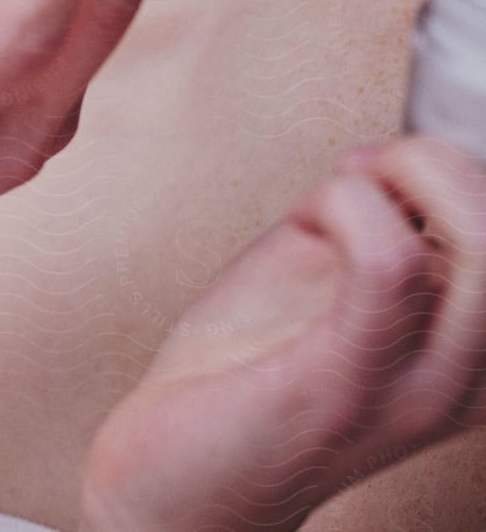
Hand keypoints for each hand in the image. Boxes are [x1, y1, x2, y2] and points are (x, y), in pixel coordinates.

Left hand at [79, 134, 485, 531]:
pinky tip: (308, 220)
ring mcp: (417, 389)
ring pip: (483, 248)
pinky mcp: (347, 386)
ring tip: (341, 194)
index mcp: (471, 349)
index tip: (386, 170)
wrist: (181, 478)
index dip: (460, 170)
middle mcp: (469, 378)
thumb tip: (388, 158)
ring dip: (405, 178)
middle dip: (440, 163)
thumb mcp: (336, 282)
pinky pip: (388, 265)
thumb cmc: (251, 372)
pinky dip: (347, 207)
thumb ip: (383, 228)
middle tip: (367, 169)